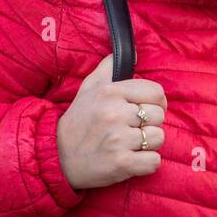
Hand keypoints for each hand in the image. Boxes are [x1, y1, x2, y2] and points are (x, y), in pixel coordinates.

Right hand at [56, 54, 165, 190]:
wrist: (56, 157)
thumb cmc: (79, 120)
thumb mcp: (89, 87)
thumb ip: (109, 67)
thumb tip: (133, 52)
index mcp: (110, 92)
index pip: (156, 93)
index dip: (156, 102)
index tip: (145, 109)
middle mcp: (114, 114)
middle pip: (159, 116)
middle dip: (149, 124)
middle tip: (131, 130)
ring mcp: (118, 140)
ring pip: (158, 138)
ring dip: (148, 145)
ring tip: (129, 144)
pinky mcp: (120, 163)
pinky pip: (154, 161)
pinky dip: (146, 163)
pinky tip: (131, 159)